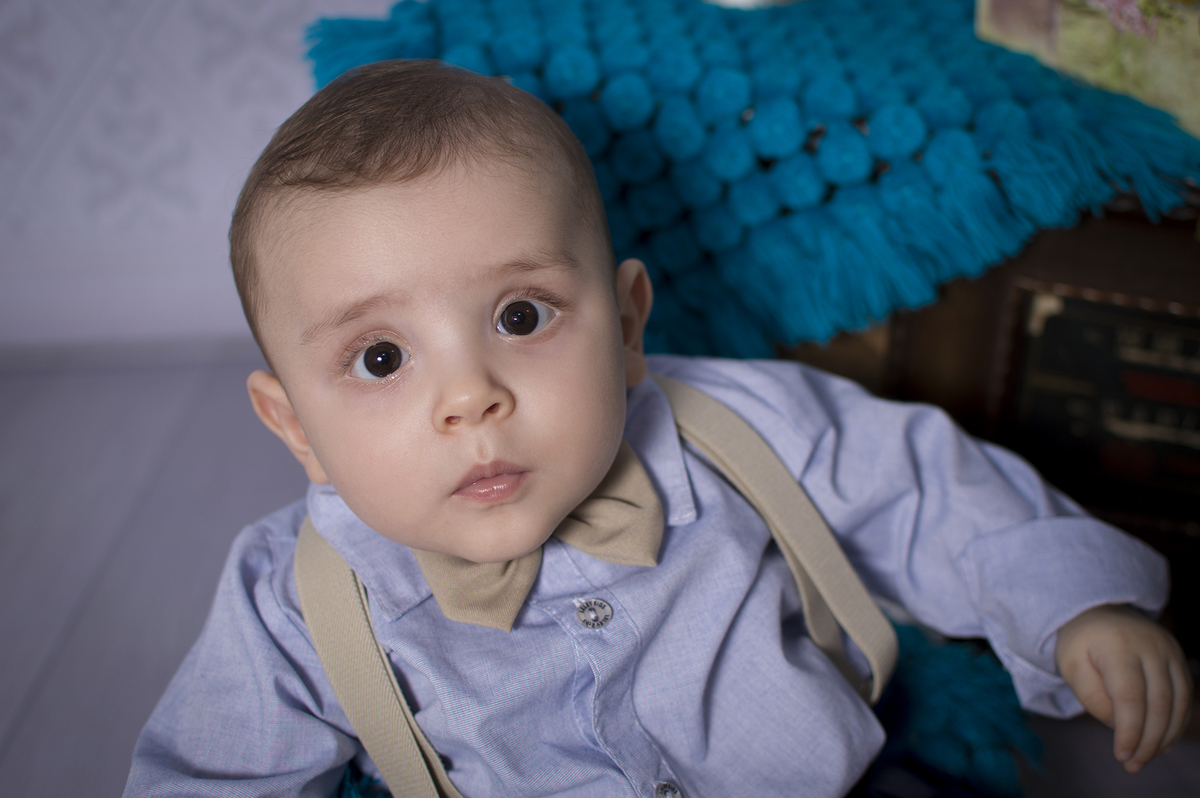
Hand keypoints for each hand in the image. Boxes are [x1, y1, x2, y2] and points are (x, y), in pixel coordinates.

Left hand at [1056, 604, 1192, 772]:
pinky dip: (1175, 723)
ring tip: (1145, 758)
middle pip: (1159, 704)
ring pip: (1179, 703)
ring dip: (1165, 736)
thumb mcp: (1071, 666)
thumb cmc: (1080, 643)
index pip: (1130, 697)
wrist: (1097, 611)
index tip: (1120, 755)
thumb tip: (1120, 726)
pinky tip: (1161, 742)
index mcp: (1118, 646)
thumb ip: (1093, 697)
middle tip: (1132, 765)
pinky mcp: (1178, 659)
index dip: (1129, 731)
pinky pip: (1185, 697)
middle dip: (1148, 741)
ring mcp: (1170, 651)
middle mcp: (1151, 646)